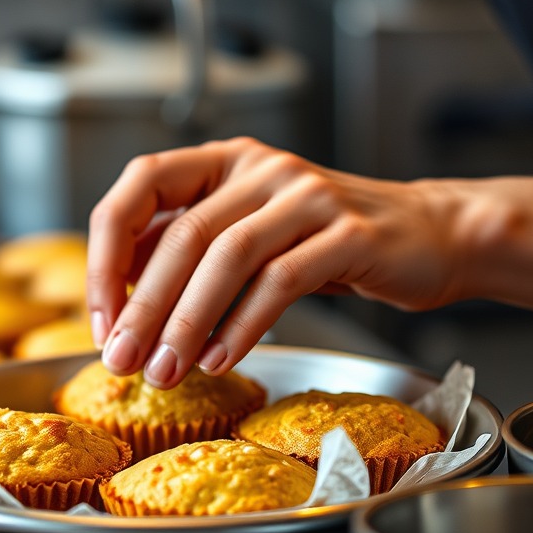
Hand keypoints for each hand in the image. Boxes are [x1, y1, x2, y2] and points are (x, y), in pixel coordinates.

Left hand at [87, 137, 471, 388]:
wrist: (431, 237)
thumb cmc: (328, 244)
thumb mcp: (250, 236)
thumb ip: (192, 254)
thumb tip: (119, 304)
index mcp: (223, 161)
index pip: (141, 185)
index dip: (107, 252)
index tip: (100, 317)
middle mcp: (261, 167)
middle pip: (182, 234)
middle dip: (142, 306)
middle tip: (121, 361)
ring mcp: (307, 195)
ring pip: (227, 256)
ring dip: (186, 322)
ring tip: (164, 372)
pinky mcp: (349, 233)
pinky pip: (280, 282)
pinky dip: (242, 326)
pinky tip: (219, 360)